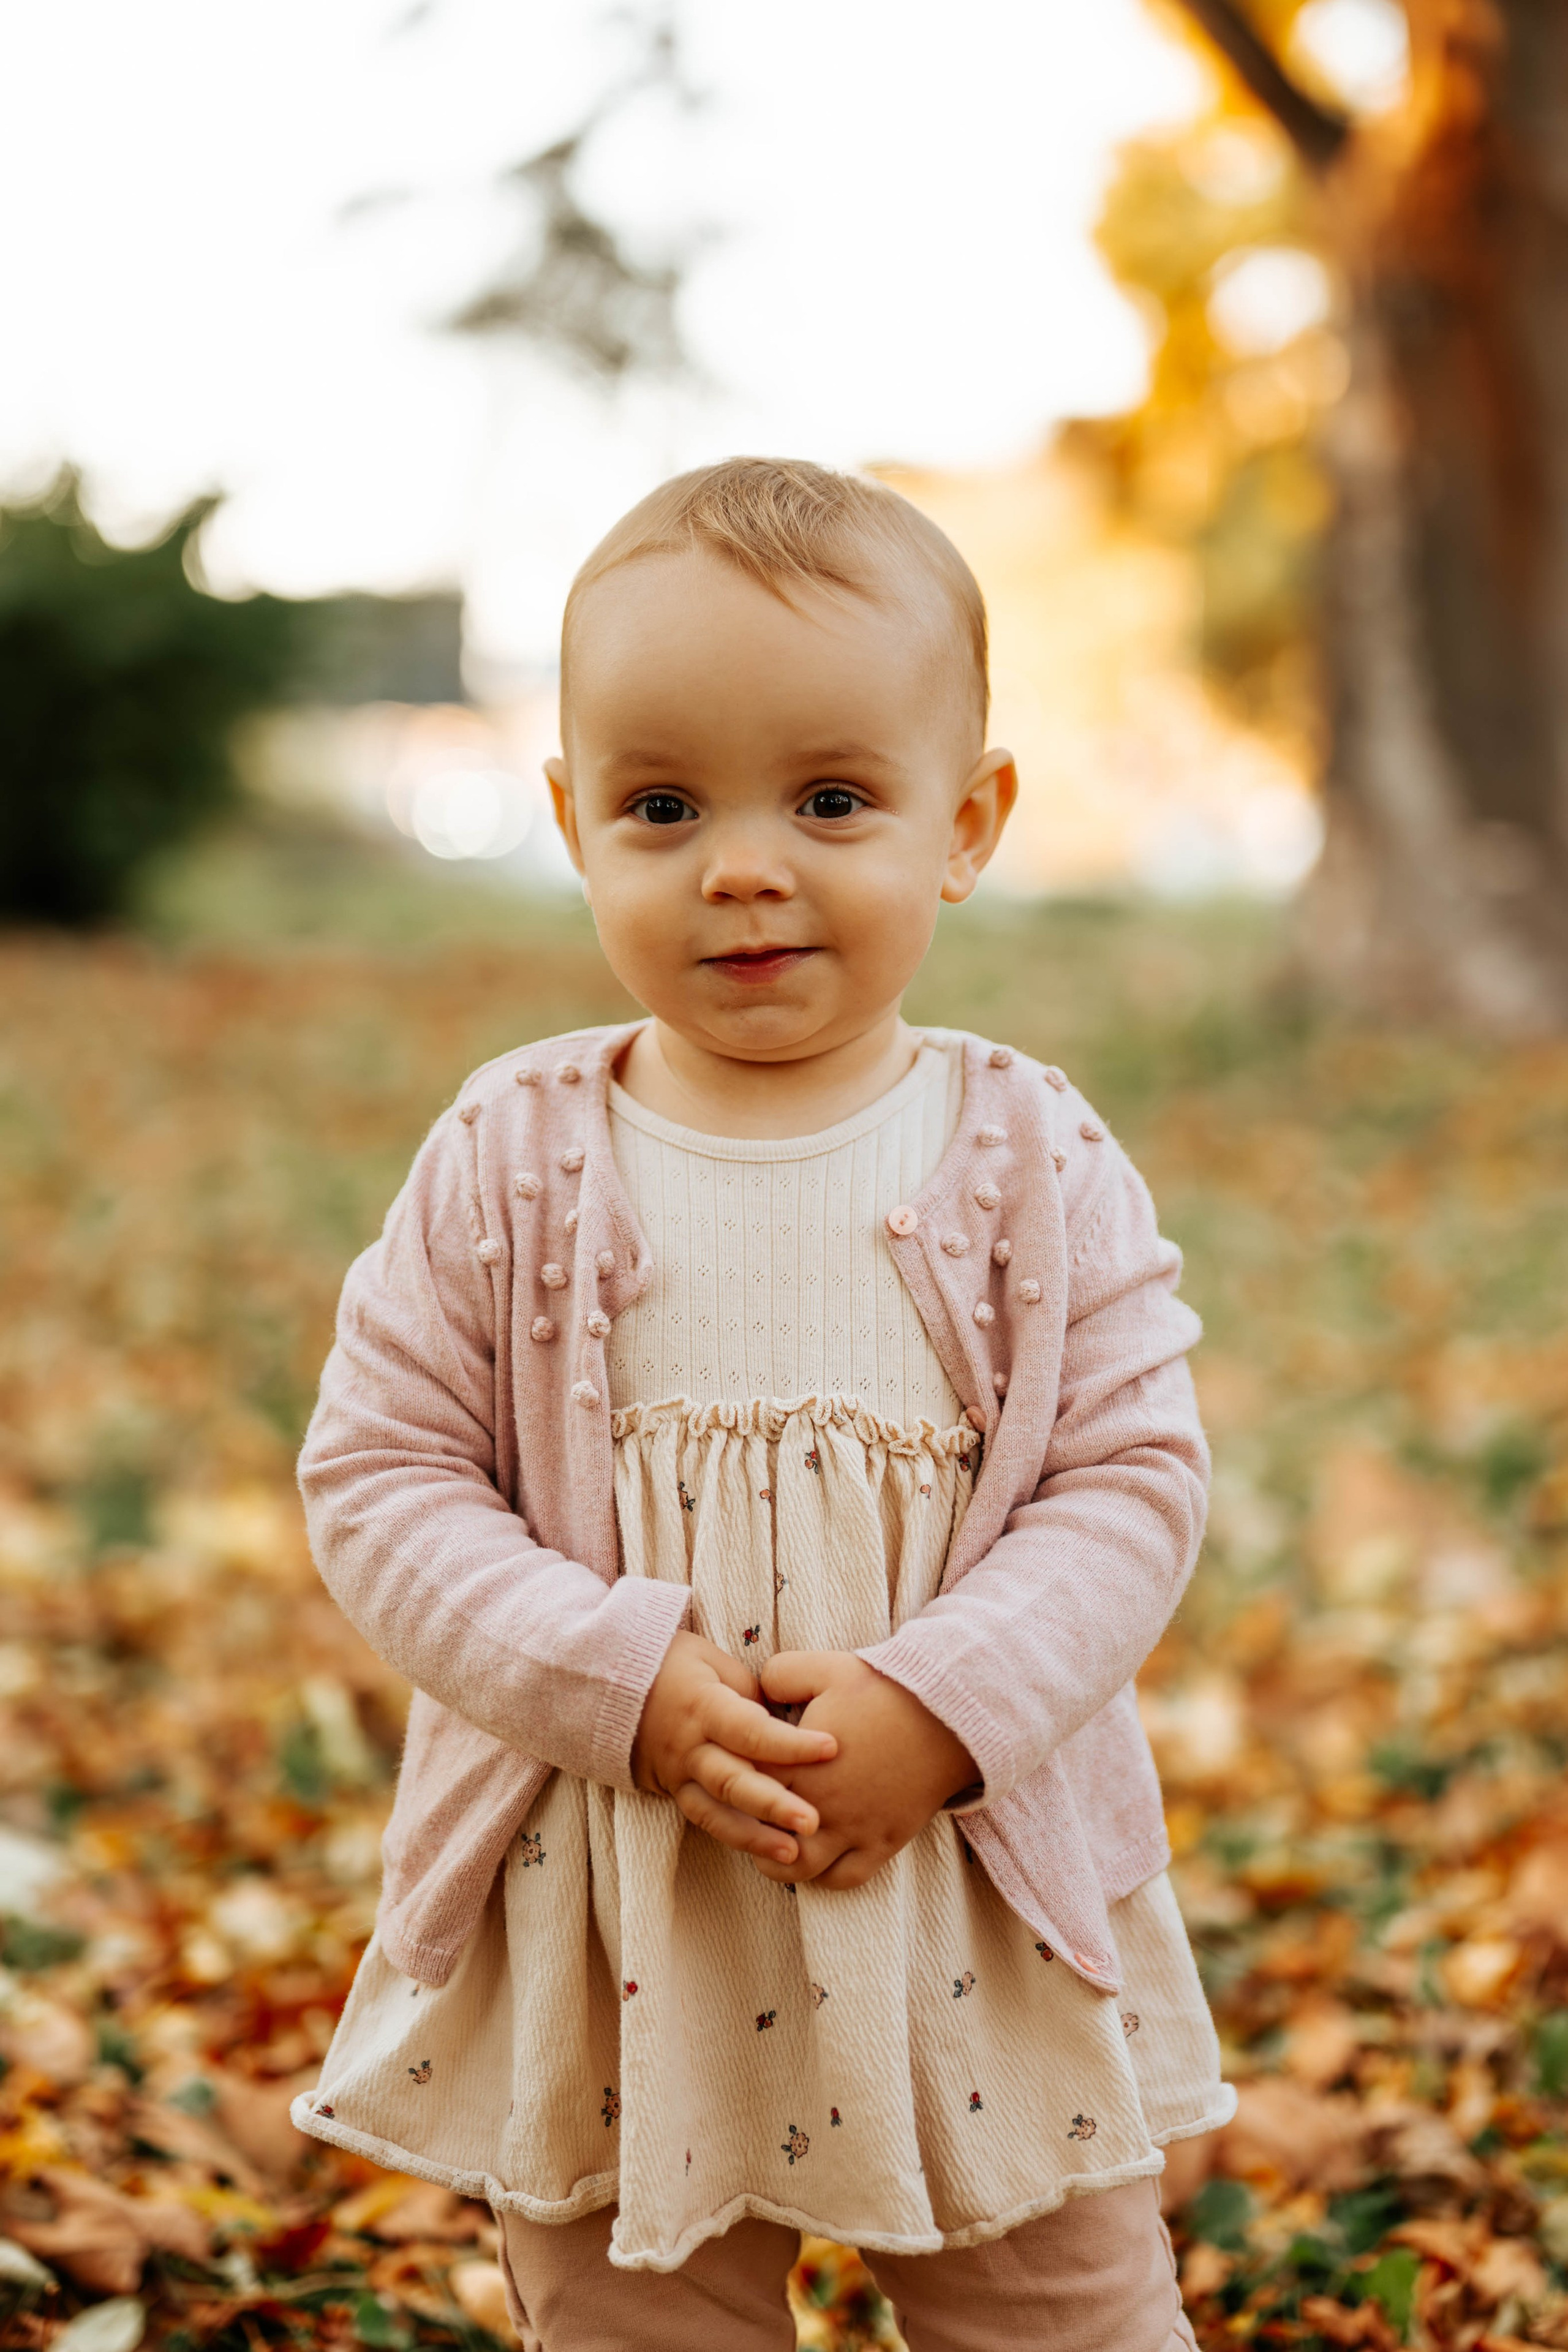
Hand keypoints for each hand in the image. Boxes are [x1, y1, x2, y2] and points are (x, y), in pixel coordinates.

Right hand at [632, 1629, 837, 1864]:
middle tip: (813, 1822)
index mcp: (703, 1706)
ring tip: (793, 1854)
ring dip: (755, 1836)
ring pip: (717, 1813)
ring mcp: (679, 1775)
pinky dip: (736, 1838)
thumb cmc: (671, 1663)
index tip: (831, 1748)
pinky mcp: (674, 1793)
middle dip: (774, 1804)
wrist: (607, 1682)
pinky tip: (766, 1854)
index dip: (790, 1743)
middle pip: (733, 1781)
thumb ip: (750, 1692)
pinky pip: (706, 1820)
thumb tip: (787, 1717)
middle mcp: (689, 1747)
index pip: (750, 1730)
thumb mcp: (712, 1661)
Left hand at [752, 1651, 978, 1889]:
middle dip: (750, 1830)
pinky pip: (846, 1878)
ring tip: (779, 1843)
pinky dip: (828, 1876)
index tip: (737, 1772)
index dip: (735, 1781)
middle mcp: (820, 1805)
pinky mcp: (883, 1842)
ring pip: (801, 1868)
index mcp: (797, 1764)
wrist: (947, 1716)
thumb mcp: (824, 1668)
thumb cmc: (884, 1689)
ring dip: (782, 1861)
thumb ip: (780, 1674)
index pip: (746, 1786)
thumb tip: (758, 1688)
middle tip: (750, 1814)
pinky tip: (822, 1856)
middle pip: (764, 1838)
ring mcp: (852, 1829)